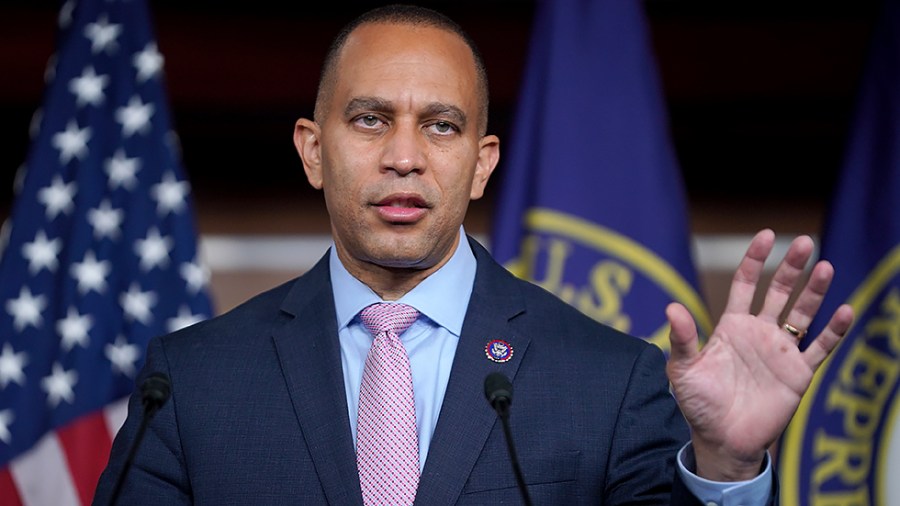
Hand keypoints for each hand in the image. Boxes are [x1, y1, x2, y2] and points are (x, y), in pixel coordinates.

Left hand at [665, 229, 853, 480]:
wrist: (722, 439)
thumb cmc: (699, 403)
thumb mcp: (683, 370)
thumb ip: (683, 338)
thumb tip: (672, 306)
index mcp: (731, 326)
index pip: (746, 284)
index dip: (755, 260)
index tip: (765, 236)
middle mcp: (759, 333)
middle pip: (779, 292)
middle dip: (791, 268)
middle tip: (804, 242)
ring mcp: (781, 351)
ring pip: (803, 314)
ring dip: (814, 292)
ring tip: (824, 267)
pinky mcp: (798, 373)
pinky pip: (820, 347)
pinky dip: (834, 330)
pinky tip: (844, 310)